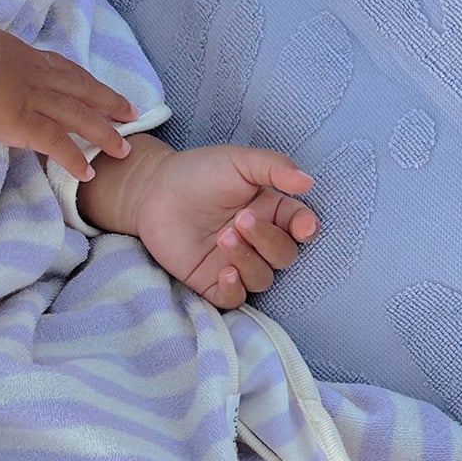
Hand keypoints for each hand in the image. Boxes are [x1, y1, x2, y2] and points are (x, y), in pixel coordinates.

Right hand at [0, 24, 139, 176]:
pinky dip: (74, 157)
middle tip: (132, 113)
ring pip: (79, 115)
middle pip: (82, 89)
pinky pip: (56, 142)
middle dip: (109, 102)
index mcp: (25, 57)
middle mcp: (37, 76)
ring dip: (104, 132)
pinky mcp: (23, 123)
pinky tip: (88, 171)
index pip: (64, 69)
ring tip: (123, 149)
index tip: (101, 89)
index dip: (86, 80)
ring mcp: (33, 99)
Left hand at [132, 144, 317, 309]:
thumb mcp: (239, 161)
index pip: (301, 227)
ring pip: (262, 278)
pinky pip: (235, 299)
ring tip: (223, 237)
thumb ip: (274, 168)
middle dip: (267, 240)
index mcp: (270, 211)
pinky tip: (225, 273)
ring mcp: (236, 262)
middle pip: (284, 255)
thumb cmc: (198, 172)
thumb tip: (308, 182)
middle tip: (240, 220)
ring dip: (249, 260)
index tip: (302, 227)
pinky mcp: (211, 281)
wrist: (153, 190)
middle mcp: (257, 240)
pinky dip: (236, 290)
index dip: (306, 230)